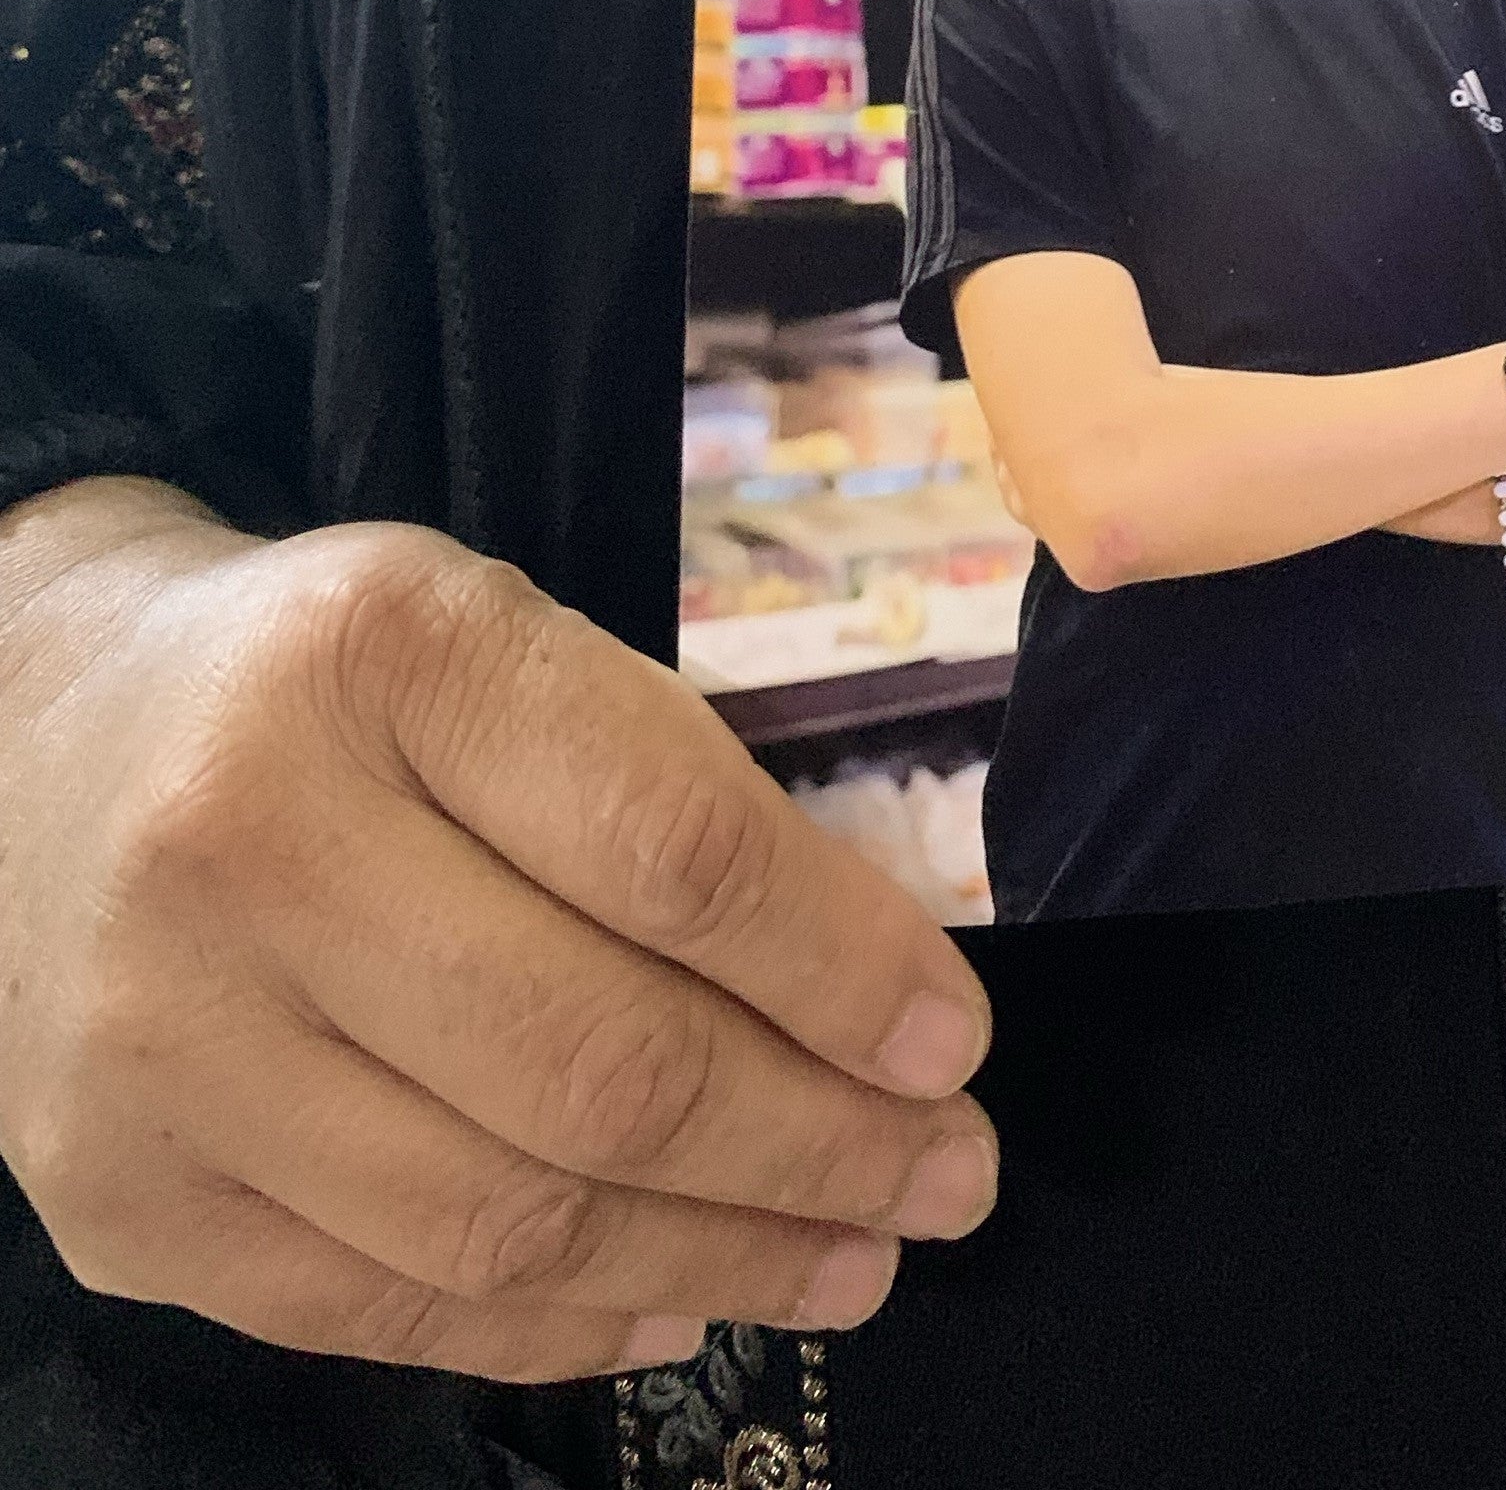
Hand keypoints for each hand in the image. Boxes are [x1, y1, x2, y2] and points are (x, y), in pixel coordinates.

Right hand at [0, 481, 998, 1382]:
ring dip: (723, 1257)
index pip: (670, 848)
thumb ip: (672, 794)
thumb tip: (884, 997)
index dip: (843, 969)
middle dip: (818, 1145)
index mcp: (382, 654)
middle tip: (947, 1177)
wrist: (38, 736)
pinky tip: (680, 1295)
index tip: (954, 1040)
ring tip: (854, 1253)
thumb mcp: (504, 642)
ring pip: (503, 1217)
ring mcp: (164, 1041)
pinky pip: (384, 1308)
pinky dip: (564, 1322)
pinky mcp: (120, 1196)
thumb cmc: (335, 685)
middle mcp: (247, 842)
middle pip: (596, 1061)